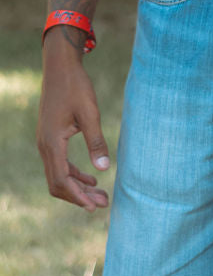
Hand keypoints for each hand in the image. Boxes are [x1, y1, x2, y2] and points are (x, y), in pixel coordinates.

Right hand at [37, 30, 110, 209]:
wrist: (60, 67)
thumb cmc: (76, 87)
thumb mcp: (90, 113)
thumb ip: (96, 141)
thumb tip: (105, 169)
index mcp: (52, 143)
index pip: (61, 180)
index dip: (77, 197)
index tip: (94, 207)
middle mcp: (44, 146)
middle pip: (58, 183)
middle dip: (78, 197)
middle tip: (103, 203)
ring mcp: (46, 143)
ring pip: (58, 175)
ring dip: (77, 187)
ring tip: (100, 195)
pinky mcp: (51, 138)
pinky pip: (60, 164)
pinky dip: (74, 174)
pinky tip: (91, 179)